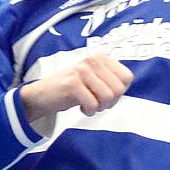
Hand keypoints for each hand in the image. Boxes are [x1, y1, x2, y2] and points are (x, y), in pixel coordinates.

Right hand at [19, 54, 133, 126]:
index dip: (120, 91)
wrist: (43, 94)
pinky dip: (88, 111)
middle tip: (97, 103)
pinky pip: (93, 104)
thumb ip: (110, 80)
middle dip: (110, 102)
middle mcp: (92, 60)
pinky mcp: (72, 84)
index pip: (127, 77)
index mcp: (100, 58)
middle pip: (119, 89)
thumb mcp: (94, 80)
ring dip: (99, 107)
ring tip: (89, 104)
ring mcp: (82, 71)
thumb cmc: (71, 89)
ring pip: (108, 97)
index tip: (106, 94)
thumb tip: (124, 88)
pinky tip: (81, 107)